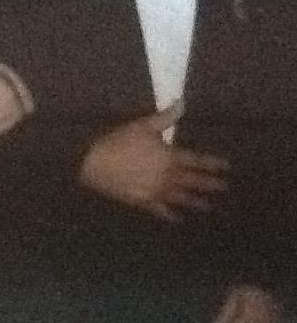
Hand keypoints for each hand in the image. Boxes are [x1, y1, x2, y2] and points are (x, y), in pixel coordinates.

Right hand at [79, 102, 228, 220]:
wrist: (95, 164)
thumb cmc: (119, 142)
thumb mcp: (142, 125)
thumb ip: (165, 117)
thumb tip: (183, 103)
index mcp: (169, 157)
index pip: (196, 161)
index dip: (212, 164)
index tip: (227, 167)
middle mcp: (166, 177)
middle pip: (192, 181)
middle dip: (210, 184)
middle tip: (225, 188)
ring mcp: (155, 191)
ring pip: (180, 198)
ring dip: (196, 202)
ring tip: (209, 207)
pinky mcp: (143, 201)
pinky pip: (160, 210)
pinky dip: (171, 215)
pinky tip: (179, 219)